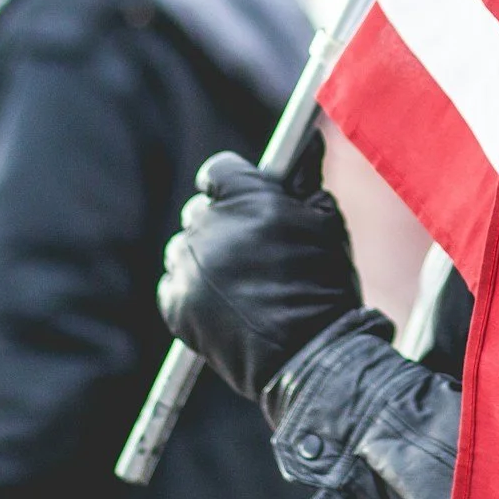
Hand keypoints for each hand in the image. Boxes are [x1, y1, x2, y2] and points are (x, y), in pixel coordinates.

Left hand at [158, 151, 361, 403]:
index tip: (242, 200)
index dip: (231, 184)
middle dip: (220, 224)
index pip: (217, 170)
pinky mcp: (176, 305)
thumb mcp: (326, 224)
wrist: (312, 357)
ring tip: (239, 283)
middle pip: (199, 211)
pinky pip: (172, 284)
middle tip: (249, 249)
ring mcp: (190, 268)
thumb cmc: (326, 286)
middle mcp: (211, 228)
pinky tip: (223, 304)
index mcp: (247, 199)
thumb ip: (306, 182)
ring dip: (204, 258)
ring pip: (183, 248)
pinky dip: (191, 291)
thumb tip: (310, 142)